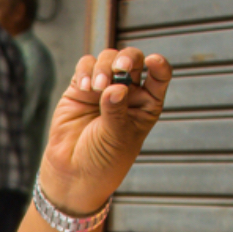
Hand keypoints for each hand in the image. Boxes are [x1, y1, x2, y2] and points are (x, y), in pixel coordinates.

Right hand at [39, 47, 172, 212]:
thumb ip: (117, 110)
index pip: (159, 76)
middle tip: (120, 67)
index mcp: (146, 104)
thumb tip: (116, 86)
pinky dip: (85, 71)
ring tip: (97, 87)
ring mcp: (103, 88)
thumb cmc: (103, 160)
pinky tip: (85, 87)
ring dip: (104, 67)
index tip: (153, 61)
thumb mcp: (117, 137)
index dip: (159, 65)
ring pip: (108, 59)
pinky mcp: (80, 89)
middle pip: (132, 60)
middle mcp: (127, 92)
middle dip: (127, 58)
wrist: (73, 173)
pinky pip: (85, 67)